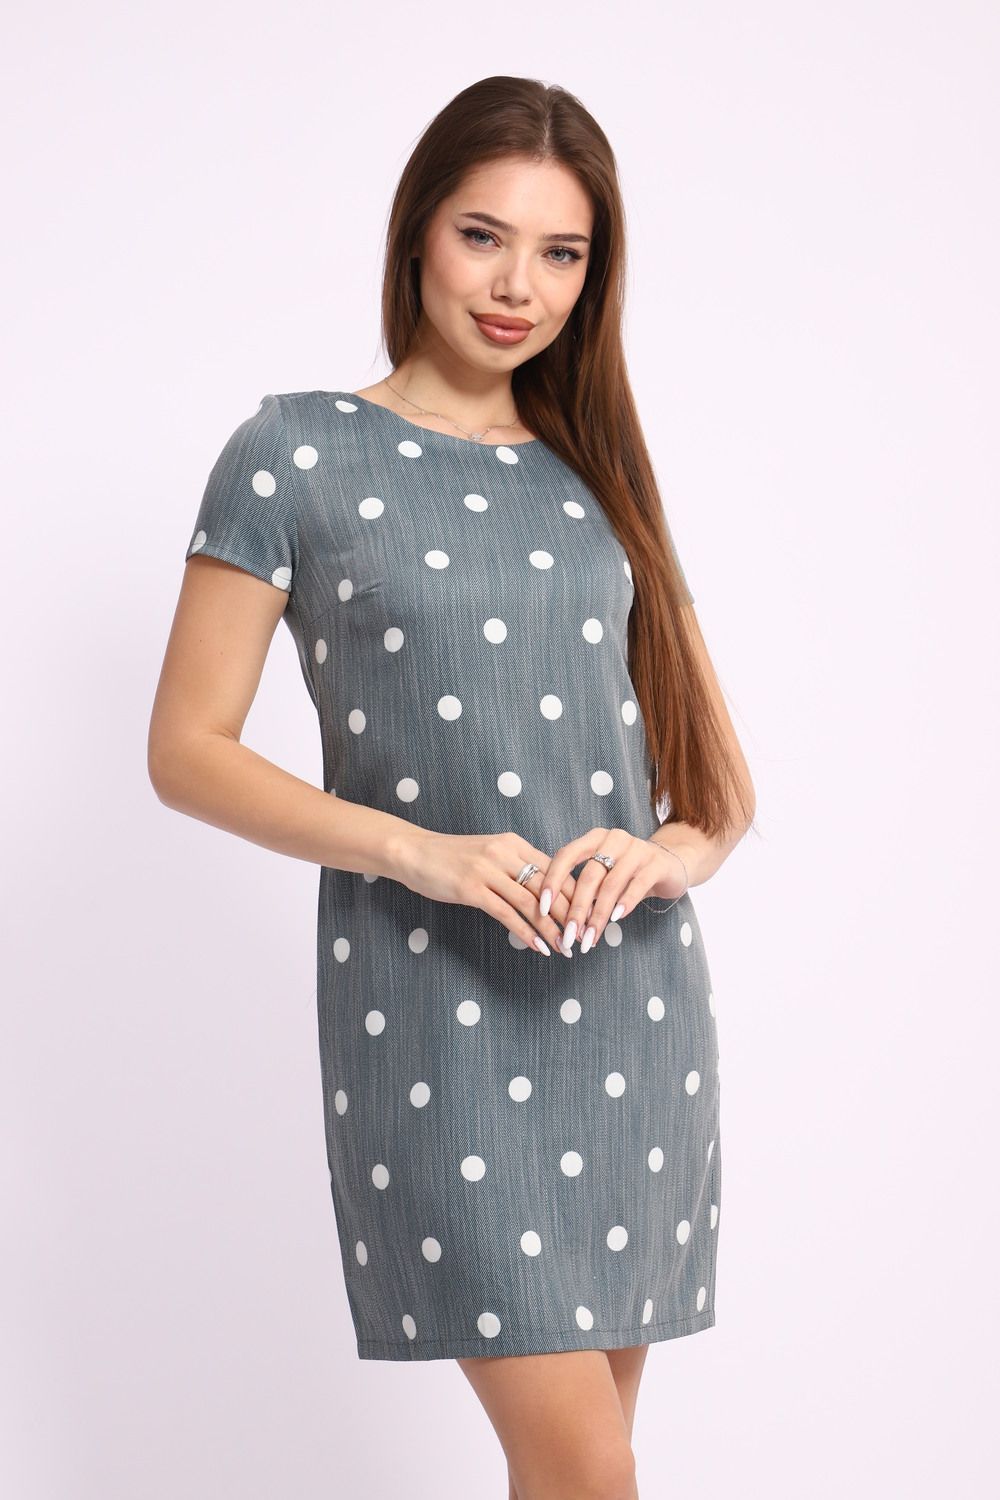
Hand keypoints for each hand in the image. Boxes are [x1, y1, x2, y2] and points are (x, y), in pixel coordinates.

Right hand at [394, 829, 578, 956]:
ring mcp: (487, 871)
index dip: (576, 893)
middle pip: (548, 886)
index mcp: (514, 843)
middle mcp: (504, 853)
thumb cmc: (452, 857)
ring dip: (551, 928)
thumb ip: (515, 866)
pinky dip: (526, 932)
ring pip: (530, 903)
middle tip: (584, 936)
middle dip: (570, 914)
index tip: (589, 913)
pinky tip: (538, 947)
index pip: (555, 869)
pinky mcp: (471, 889)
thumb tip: (544, 889)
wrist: (414, 852)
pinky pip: (506, 914)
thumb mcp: (490, 854)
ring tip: (566, 947)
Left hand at [539, 826, 687, 954]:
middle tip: (569, 935)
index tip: (543, 909)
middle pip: (589, 876)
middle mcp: (614, 839)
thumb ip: (583, 889)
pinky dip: (624, 903)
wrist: (670, 864)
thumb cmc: (627, 873)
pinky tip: (615, 920)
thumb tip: (556, 920)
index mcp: (594, 838)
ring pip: (611, 884)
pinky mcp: (656, 864)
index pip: (566, 855)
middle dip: (577, 909)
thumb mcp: (603, 875)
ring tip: (590, 938)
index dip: (553, 881)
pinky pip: (637, 885)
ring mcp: (637, 849)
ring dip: (598, 915)